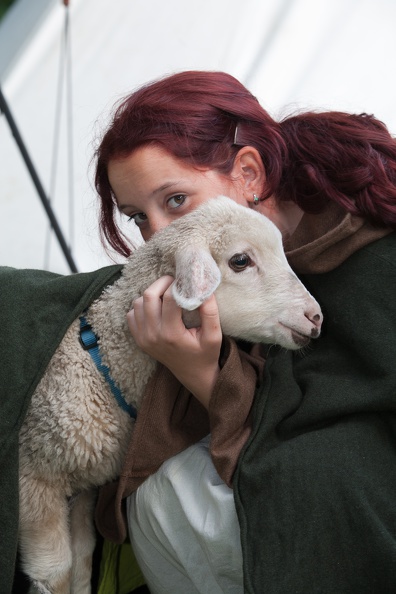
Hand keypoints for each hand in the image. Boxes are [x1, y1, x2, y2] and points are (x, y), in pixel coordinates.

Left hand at [127, 276, 221, 408]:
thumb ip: (210, 311)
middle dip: (162, 283)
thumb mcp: (214, 335)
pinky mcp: (138, 339)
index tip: (186, 279)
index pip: (168, 298)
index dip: (177, 284)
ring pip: (138, 303)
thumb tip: (203, 287)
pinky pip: (132, 314)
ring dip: (152, 294)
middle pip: (148, 296)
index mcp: (171, 334)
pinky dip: (142, 307)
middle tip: (175, 282)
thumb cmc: (205, 354)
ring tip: (166, 296)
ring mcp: (143, 338)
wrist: (193, 375)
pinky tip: (157, 309)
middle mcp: (153, 335)